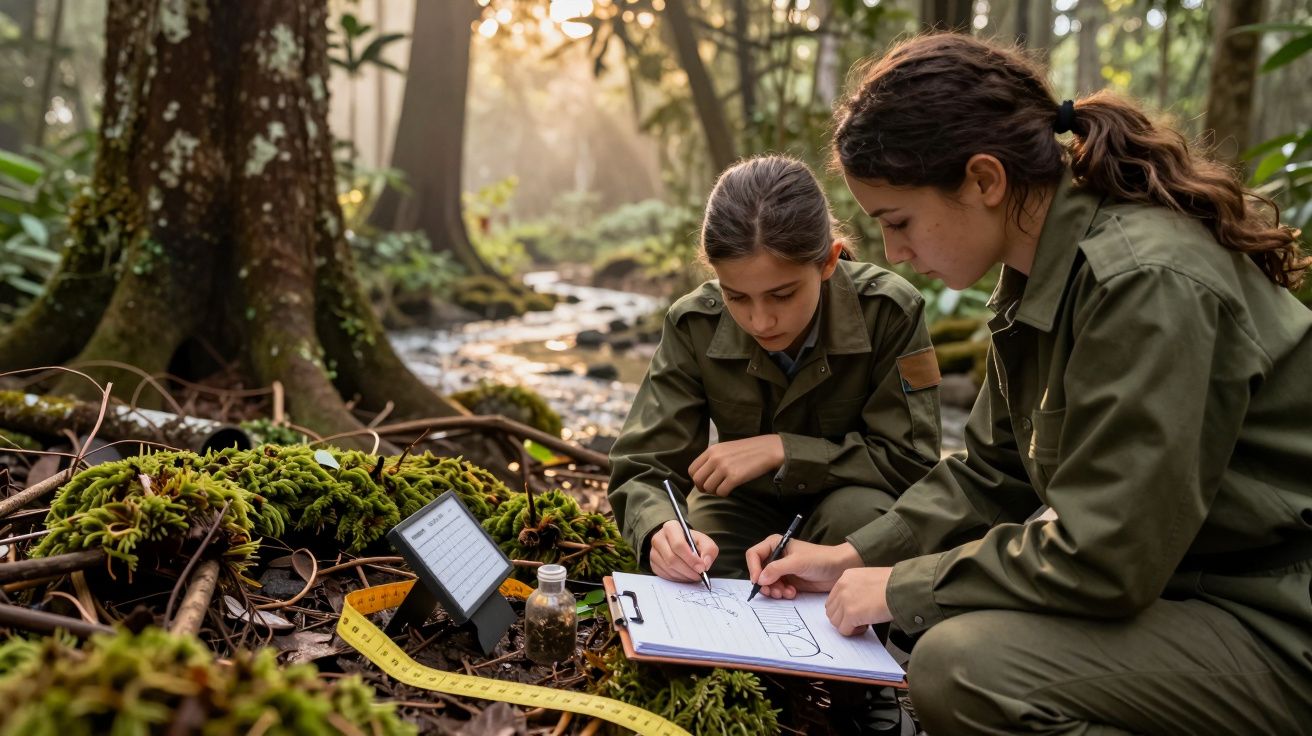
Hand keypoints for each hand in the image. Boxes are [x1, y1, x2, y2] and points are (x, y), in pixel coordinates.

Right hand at [649, 519, 718, 582]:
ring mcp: (653, 552)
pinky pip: (664, 575)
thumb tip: (705, 564)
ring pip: (668, 568)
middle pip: (672, 558)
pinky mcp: (653, 563)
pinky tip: (685, 576)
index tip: (701, 568)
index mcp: (671, 528)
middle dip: (688, 570)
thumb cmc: (692, 542)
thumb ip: (709, 550)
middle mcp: (658, 538)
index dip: (691, 559)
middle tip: (699, 575)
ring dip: (684, 576)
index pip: (678, 545)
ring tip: (694, 576)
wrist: (680, 544)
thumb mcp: (704, 541)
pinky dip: (677, 578)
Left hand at [689, 435, 783, 496]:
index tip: (704, 482)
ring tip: (723, 487)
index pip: (692, 469)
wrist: (767, 450)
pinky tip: (730, 488)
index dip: (696, 479)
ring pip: (708, 488)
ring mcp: (724, 468)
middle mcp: (715, 458)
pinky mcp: (734, 477)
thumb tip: (703, 475)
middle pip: (698, 480)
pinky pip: (721, 492)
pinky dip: (724, 493)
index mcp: (711, 450)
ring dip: (714, 491)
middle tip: (712, 489)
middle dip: (703, 488)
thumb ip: (712, 459)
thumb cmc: (747, 450)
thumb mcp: (725, 448)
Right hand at [746, 538, 862, 598]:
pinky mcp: (788, 581)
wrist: (838, 569)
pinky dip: (782, 593)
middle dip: (765, 583)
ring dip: (774, 590)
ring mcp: (781, 570)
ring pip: (767, 583)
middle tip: (773, 591)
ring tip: (785, 592)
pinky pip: (777, 589)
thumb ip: (777, 569)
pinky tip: (792, 592)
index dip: (753, 568)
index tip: (758, 580)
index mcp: (775, 544)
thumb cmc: (820, 559)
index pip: (754, 555)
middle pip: (758, 571)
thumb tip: (760, 579)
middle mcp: (776, 556)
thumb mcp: (797, 562)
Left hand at [825, 567, 892, 635]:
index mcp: (846, 576)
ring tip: (864, 623)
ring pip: (835, 622)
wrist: (903, 588)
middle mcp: (842, 587)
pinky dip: (854, 632)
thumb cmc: (894, 584)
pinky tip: (866, 626)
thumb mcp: (870, 578)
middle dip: (843, 618)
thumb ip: (858, 588)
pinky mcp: (851, 614)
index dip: (843, 609)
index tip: (856, 612)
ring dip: (848, 625)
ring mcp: (845, 601)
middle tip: (859, 620)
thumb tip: (856, 603)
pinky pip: (844, 630)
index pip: (833, 598)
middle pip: (832, 611)